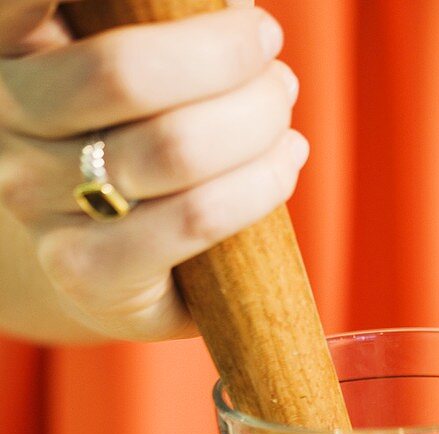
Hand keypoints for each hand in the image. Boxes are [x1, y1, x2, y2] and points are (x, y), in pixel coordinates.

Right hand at [0, 2, 306, 340]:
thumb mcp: (137, 63)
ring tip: (280, 109)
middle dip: (226, 53)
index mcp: (9, 46)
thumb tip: (235, 2)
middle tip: (267, 47)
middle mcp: (8, 120)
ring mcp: (38, 203)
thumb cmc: (133, 136)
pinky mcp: (87, 272)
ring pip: (174, 147)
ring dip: (256, 119)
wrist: (102, 266)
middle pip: (124, 73)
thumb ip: (163, 15)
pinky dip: (259, 184)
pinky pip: (196, 216)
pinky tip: (283, 164)